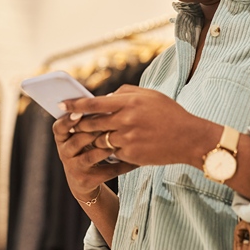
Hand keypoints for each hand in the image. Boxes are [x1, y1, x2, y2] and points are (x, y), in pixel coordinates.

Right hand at [53, 108, 137, 201]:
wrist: (85, 180)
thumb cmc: (88, 146)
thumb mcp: (83, 133)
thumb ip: (90, 118)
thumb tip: (110, 98)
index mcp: (63, 137)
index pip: (60, 127)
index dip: (68, 120)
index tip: (79, 113)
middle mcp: (65, 152)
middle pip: (76, 140)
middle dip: (92, 132)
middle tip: (109, 124)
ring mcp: (75, 167)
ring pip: (90, 156)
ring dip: (106, 148)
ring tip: (120, 141)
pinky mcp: (86, 180)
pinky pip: (107, 171)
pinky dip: (123, 165)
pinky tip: (136, 160)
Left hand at [61, 85, 216, 167]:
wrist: (189, 138)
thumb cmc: (169, 113)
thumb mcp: (149, 95)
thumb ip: (124, 93)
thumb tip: (104, 98)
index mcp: (128, 102)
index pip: (93, 104)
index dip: (74, 105)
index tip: (61, 105)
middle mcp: (125, 121)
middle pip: (91, 124)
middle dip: (78, 124)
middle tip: (68, 124)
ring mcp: (127, 140)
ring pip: (99, 140)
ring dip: (93, 139)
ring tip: (89, 137)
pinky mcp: (131, 155)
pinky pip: (112, 153)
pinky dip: (109, 150)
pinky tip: (112, 147)